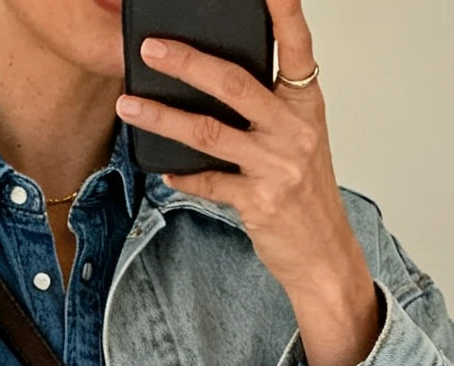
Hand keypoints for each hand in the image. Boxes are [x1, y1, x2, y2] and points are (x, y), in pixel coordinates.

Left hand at [117, 0, 379, 365]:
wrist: (324, 254)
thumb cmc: (307, 194)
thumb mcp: (300, 138)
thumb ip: (269, 107)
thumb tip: (217, 80)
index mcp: (305, 104)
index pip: (296, 44)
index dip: (283, 10)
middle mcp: (293, 130)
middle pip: (233, 83)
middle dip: (187, 62)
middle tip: (151, 49)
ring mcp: (276, 166)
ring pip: (208, 132)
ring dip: (162, 117)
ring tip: (129, 105)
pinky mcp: (257, 201)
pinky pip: (208, 181)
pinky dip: (183, 174)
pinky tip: (164, 168)